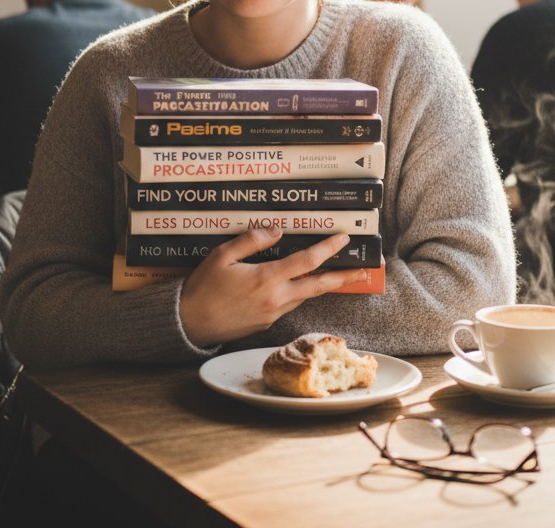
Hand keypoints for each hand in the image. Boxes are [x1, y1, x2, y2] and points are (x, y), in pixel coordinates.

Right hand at [179, 226, 367, 347]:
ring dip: (324, 284)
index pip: (306, 261)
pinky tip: (303, 284)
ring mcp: (272, 314)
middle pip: (318, 286)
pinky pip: (291, 303)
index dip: (328, 249)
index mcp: (266, 280)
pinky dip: (303, 292)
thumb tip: (275, 229)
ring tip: (340, 273)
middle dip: (344, 277)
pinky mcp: (266, 323)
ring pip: (305, 295)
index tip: (344, 238)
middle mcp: (275, 299)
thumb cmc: (203, 287)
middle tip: (365, 270)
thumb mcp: (221, 256)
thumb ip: (250, 241)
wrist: (189, 324)